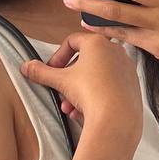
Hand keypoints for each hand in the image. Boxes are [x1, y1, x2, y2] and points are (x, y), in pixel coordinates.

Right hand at [19, 28, 142, 137]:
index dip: (57, 56)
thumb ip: (41, 72)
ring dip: (78, 90)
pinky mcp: (132, 85)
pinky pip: (109, 86)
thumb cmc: (91, 92)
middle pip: (84, 60)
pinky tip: (84, 111)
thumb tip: (26, 67)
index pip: (71, 41)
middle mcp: (115, 51)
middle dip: (68, 78)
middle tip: (59, 90)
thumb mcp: (60, 81)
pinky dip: (95, 96)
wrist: (117, 118)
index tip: (50, 71)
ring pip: (96, 75)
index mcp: (97, 43)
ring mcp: (126, 68)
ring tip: (69, 106)